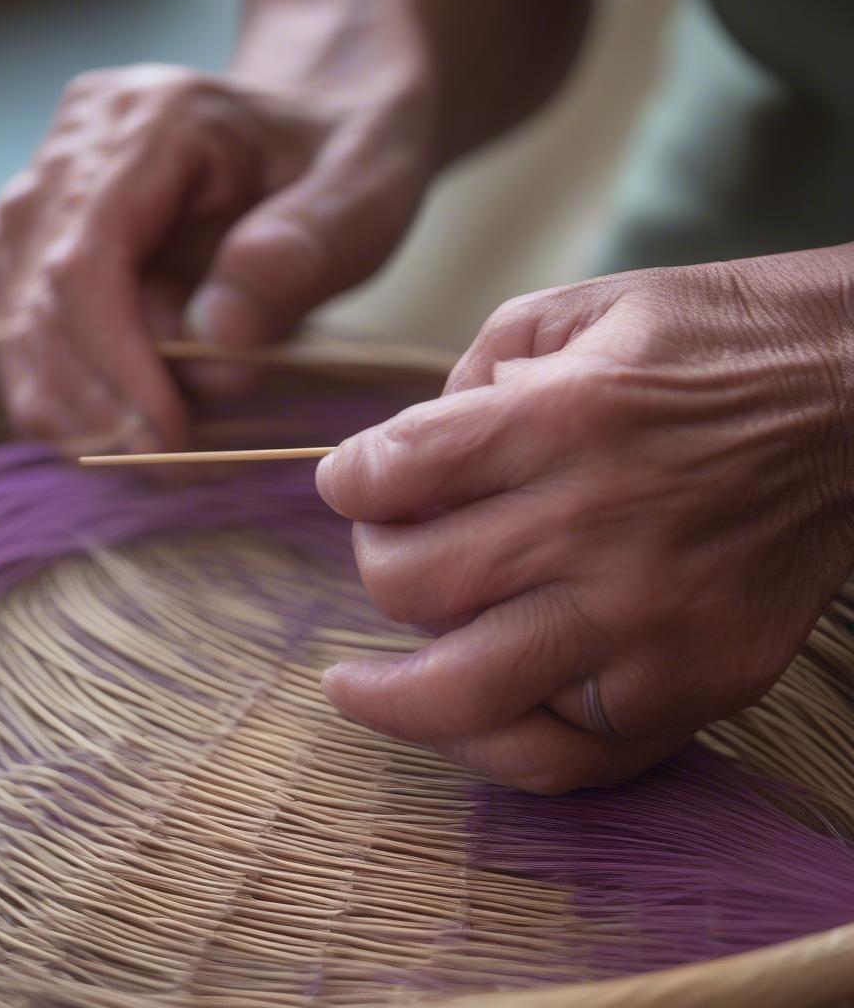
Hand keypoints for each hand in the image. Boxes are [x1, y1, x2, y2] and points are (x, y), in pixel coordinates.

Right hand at [0, 63, 428, 454]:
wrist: (322, 125)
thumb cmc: (345, 159)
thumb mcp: (359, 196)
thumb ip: (296, 256)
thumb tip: (214, 339)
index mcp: (151, 121)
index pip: (87, 256)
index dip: (115, 361)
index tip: (167, 436)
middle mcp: (77, 146)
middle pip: (35, 295)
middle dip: (96, 400)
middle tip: (168, 465)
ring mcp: (51, 191)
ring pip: (16, 320)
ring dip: (77, 405)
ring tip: (157, 452)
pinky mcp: (48, 237)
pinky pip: (29, 330)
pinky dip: (74, 392)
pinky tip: (130, 423)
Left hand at [316, 246, 853, 792]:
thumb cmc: (716, 344)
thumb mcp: (586, 308)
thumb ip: (480, 370)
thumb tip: (412, 454)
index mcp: (567, 419)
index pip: (397, 471)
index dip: (348, 479)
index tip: (348, 483)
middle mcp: (603, 528)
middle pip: (413, 584)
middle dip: (373, 564)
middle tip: (385, 551)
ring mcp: (650, 623)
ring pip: (468, 696)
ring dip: (391, 697)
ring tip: (355, 689)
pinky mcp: (695, 683)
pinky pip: (564, 756)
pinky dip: (493, 745)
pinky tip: (459, 722)